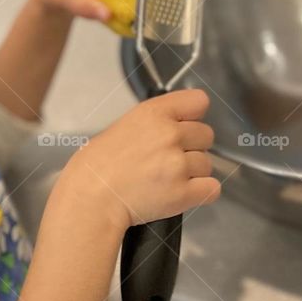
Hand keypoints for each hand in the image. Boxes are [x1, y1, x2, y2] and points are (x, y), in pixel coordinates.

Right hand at [62, 88, 219, 230]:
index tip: (186, 124)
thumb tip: (178, 125)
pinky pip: (212, 189)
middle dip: (191, 147)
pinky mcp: (183, 193)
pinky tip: (180, 193)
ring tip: (165, 180)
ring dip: (192, 173)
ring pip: (207, 164)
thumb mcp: (121, 127)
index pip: (199, 101)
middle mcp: (169, 135)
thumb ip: (155, 123)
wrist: (89, 199)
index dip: (193, 115)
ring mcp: (178, 164)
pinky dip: (200, 193)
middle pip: (206, 135)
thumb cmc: (96, 168)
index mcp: (153, 114)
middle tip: (168, 159)